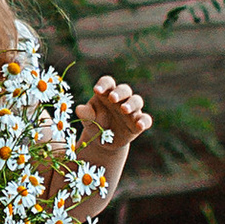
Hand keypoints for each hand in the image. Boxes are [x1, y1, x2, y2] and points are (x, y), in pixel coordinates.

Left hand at [78, 75, 151, 195]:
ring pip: (136, 101)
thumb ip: (85, 114)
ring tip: (124, 109)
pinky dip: (144, 121)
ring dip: (131, 104)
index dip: (103, 84)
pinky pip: (146, 119)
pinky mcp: (138, 123)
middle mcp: (121, 99)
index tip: (96, 91)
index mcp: (107, 93)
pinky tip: (139, 125)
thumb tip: (78, 109)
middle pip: (124, 89)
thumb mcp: (88, 120)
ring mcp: (131, 111)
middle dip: (119, 93)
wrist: (104, 141)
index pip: (108, 82)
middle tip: (112, 98)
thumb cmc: (95, 124)